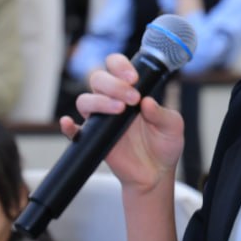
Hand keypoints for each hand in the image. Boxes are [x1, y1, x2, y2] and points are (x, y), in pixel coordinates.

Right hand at [60, 53, 183, 193]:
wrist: (156, 173)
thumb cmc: (164, 145)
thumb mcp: (173, 127)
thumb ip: (162, 114)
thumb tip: (147, 102)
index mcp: (131, 91)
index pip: (116, 67)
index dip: (120, 66)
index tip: (134, 78)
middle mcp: (112, 101)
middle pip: (98, 78)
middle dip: (113, 83)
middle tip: (132, 98)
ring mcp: (101, 119)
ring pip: (85, 100)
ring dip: (99, 101)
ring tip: (120, 110)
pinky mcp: (93, 139)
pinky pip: (74, 132)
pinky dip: (68, 127)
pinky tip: (69, 123)